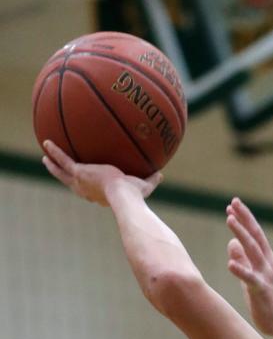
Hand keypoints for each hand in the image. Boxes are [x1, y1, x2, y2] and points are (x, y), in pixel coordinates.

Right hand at [41, 140, 160, 206]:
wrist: (124, 196)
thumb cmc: (135, 196)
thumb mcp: (144, 186)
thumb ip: (151, 180)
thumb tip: (161, 174)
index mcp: (99, 195)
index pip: (90, 191)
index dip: (87, 188)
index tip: (86, 182)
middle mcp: (86, 191)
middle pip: (70, 183)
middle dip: (63, 177)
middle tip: (56, 170)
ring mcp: (80, 183)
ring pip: (61, 173)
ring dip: (53, 165)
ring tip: (45, 157)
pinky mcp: (78, 173)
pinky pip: (63, 160)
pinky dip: (55, 152)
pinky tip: (47, 142)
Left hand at [226, 197, 272, 337]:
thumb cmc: (267, 299)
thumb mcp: (252, 276)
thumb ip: (242, 260)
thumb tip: (231, 243)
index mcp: (265, 259)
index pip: (255, 234)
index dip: (244, 219)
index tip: (233, 204)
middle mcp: (267, 263)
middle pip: (255, 237)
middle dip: (243, 219)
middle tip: (232, 203)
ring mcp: (265, 276)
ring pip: (253, 251)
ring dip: (241, 235)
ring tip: (230, 220)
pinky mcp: (261, 290)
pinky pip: (250, 279)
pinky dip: (241, 270)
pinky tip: (230, 264)